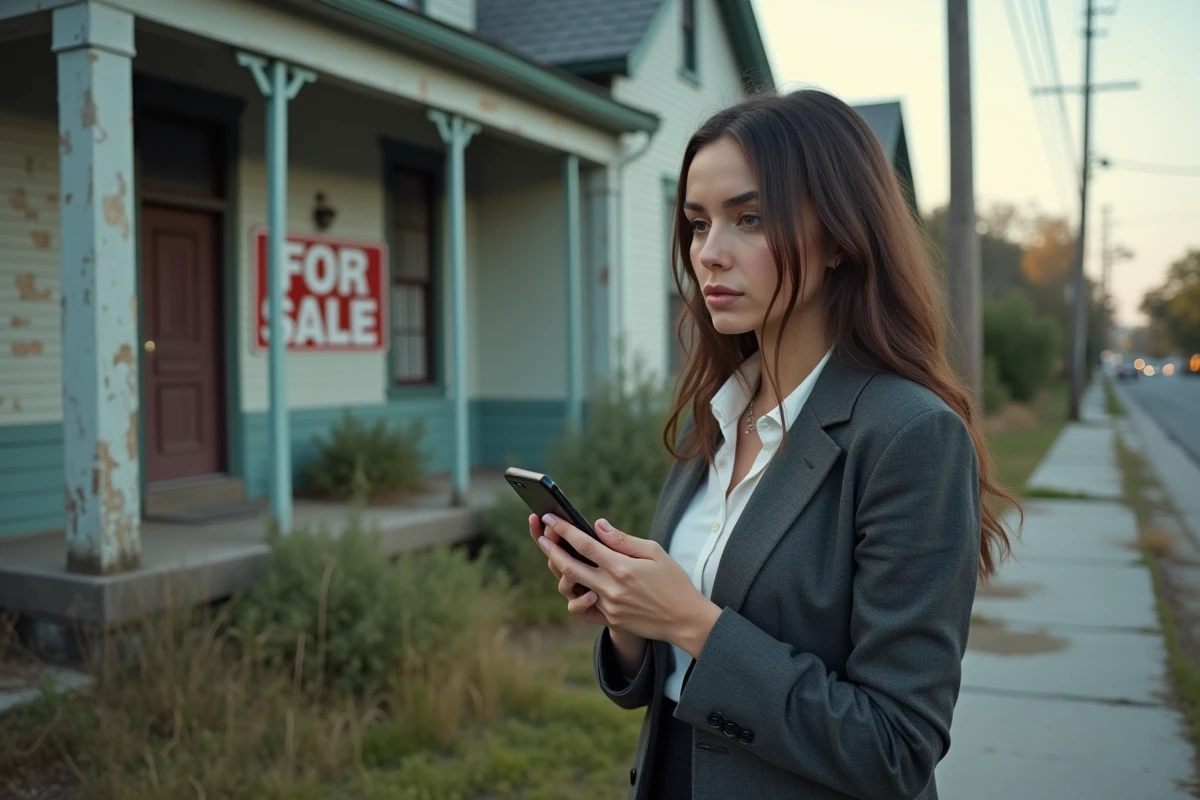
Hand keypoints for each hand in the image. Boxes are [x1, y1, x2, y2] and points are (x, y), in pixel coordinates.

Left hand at [537, 514, 721, 657]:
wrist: (684, 620)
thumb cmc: (673, 581)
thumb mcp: (655, 553)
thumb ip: (623, 540)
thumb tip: (598, 525)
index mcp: (622, 568)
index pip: (585, 545)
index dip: (564, 530)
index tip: (551, 519)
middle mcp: (611, 588)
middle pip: (570, 567)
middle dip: (551, 550)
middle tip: (541, 536)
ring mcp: (608, 606)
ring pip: (573, 587)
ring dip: (560, 571)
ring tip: (555, 557)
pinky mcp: (610, 619)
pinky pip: (583, 607)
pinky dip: (576, 594)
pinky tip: (574, 584)